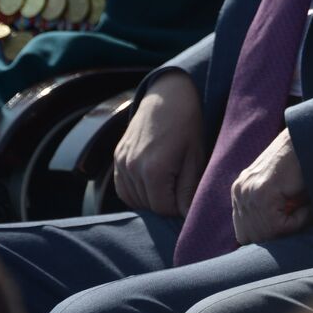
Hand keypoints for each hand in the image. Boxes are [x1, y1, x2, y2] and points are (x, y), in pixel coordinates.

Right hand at [113, 71, 204, 216]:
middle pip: (148, 205)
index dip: (178, 208)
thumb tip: (188, 217)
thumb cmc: (187, 125)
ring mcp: (121, 162)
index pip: (163, 208)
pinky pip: (123, 188)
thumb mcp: (195, 157)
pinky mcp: (117, 157)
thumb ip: (189, 190)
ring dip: (151, 198)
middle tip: (182, 188)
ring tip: (169, 182)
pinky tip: (152, 183)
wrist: (169, 96)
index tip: (190, 197)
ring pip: (134, 199)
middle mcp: (132, 168)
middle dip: (166, 203)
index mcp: (154, 170)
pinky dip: (136, 191)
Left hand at [231, 128, 311, 244]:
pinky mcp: (262, 192)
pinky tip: (307, 204)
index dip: (267, 235)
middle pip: (249, 237)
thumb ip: (271, 210)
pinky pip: (278, 226)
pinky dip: (298, 221)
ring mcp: (249, 191)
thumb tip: (275, 240)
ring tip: (305, 209)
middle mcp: (240, 190)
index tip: (288, 224)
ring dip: (290, 227)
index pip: (244, 233)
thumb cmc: (304, 164)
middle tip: (297, 219)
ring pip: (266, 233)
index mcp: (240, 190)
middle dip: (275, 236)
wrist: (312, 138)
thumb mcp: (282, 191)